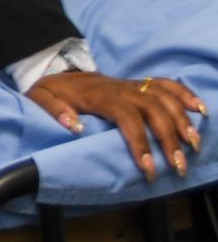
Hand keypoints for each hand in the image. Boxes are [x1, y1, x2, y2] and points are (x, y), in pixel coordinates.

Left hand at [26, 69, 205, 180]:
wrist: (57, 72)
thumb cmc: (51, 92)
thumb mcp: (40, 99)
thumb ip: (53, 111)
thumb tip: (74, 126)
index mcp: (99, 94)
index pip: (126, 116)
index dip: (139, 143)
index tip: (147, 169)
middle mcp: (121, 87)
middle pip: (153, 109)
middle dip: (169, 138)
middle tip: (178, 167)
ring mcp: (132, 84)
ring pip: (164, 98)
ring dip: (183, 121)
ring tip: (194, 146)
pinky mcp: (139, 84)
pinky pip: (166, 84)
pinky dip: (185, 95)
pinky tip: (200, 110)